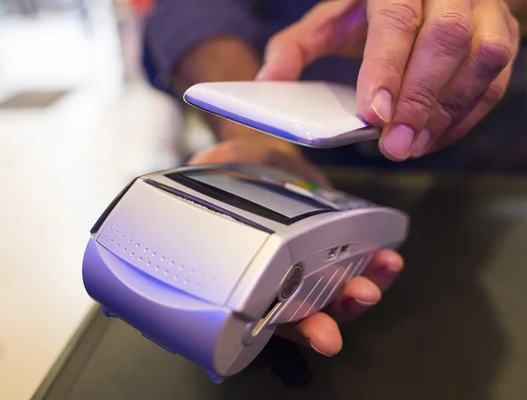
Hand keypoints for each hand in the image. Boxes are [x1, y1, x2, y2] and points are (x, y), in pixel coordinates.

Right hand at [187, 130, 404, 355]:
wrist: (261, 150)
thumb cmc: (232, 170)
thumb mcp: (210, 174)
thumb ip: (199, 185)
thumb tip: (189, 181)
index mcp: (251, 275)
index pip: (274, 315)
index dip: (298, 330)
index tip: (319, 335)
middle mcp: (284, 276)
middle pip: (313, 311)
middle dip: (335, 314)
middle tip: (351, 303)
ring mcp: (313, 259)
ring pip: (341, 291)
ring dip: (364, 289)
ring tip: (379, 273)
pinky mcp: (337, 239)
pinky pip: (361, 259)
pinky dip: (376, 262)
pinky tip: (388, 255)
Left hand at [256, 0, 520, 160]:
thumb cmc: (371, 7)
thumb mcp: (330, 19)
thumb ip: (297, 47)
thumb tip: (268, 82)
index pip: (398, 20)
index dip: (387, 68)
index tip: (374, 113)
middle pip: (445, 40)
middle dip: (419, 100)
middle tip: (394, 144)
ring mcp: (483, 10)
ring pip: (481, 60)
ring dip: (446, 112)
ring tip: (413, 146)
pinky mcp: (501, 36)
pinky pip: (496, 80)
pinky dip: (465, 116)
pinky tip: (434, 137)